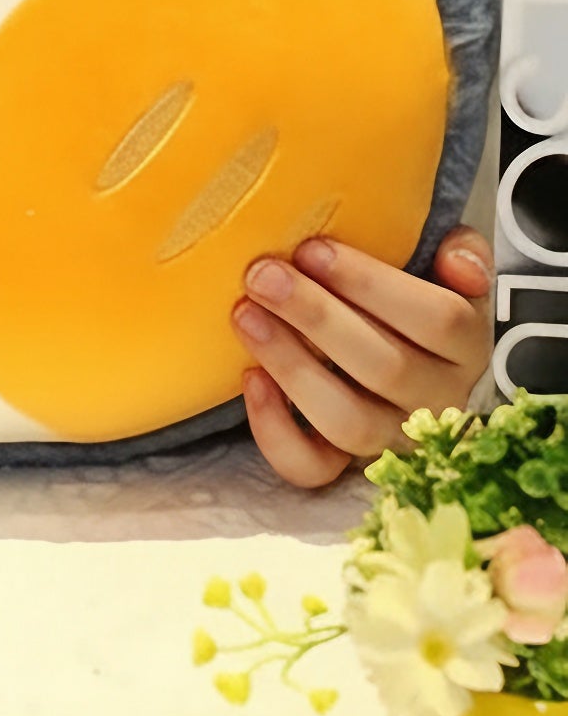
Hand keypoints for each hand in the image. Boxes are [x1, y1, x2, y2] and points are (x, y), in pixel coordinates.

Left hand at [231, 225, 493, 488]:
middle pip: (386, 368)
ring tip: (246, 314)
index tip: (311, 249)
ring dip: (291, 366)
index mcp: (468, 349)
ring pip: (348, 421)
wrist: (391, 355)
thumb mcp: (443, 275)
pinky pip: (311, 466)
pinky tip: (250, 378)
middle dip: (316, 316)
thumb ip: (462, 258)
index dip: (372, 283)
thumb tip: (457, 260)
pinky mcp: (344, 466)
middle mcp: (438, 401)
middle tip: (263, 275)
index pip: (439, 321)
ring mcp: (391, 440)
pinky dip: (275, 429)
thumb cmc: (405, 302)